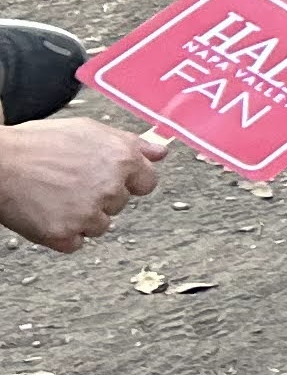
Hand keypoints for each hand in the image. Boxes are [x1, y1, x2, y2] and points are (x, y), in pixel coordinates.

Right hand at [0, 118, 168, 252]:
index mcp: (122, 159)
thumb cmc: (37, 143)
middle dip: (100, 197)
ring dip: (82, 217)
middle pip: (119, 204)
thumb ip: (131, 143)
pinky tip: (48, 214)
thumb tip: (161, 152)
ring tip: (56, 197)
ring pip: (100, 226)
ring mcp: (88, 213)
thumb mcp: (90, 130)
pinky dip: (63, 234)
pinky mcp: (64, 234)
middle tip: (70, 183)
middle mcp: (111, 187)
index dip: (130, 182)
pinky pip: (76, 244)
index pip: (148, 182)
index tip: (114, 181)